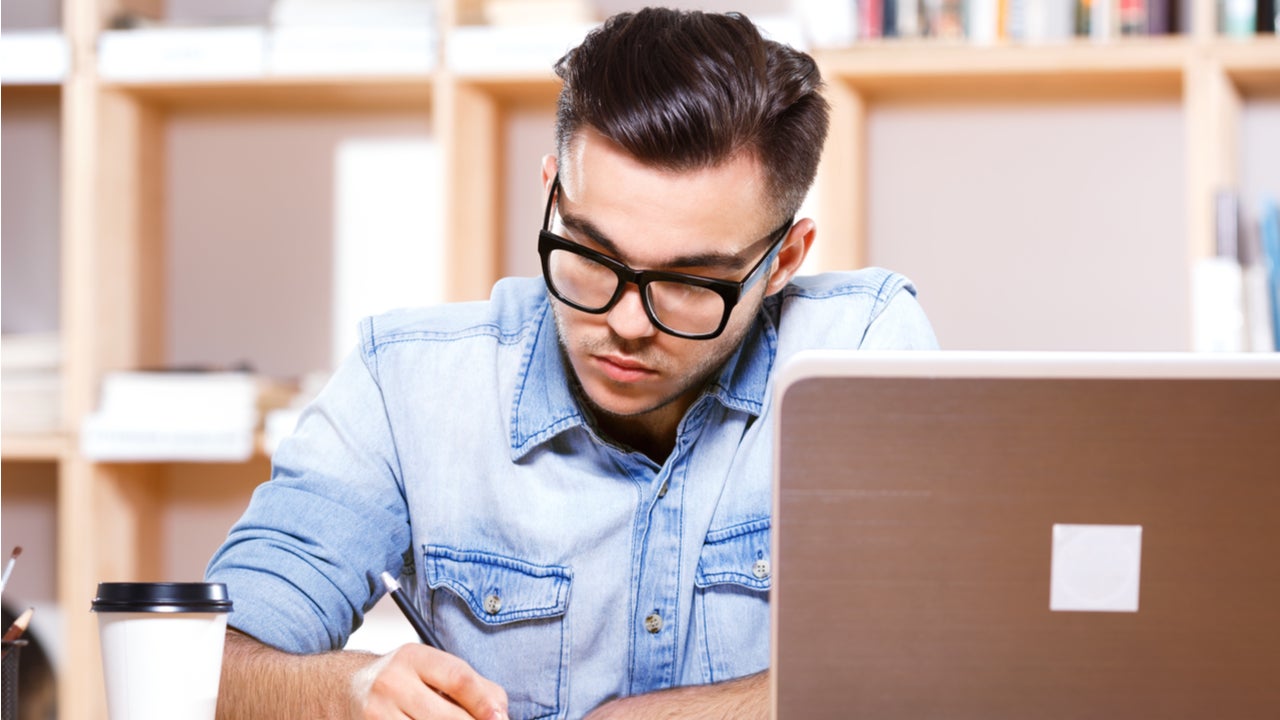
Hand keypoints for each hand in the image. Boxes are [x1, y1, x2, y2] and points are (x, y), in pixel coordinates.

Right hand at [348, 644, 508, 719]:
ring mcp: (379, 713)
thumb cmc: (403, 680)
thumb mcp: (432, 669)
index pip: (458, 678)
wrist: (348, 690)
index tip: (501, 717)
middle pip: (448, 717)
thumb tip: (501, 713)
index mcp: (414, 657)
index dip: (484, 702)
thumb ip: (472, 685)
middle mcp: (392, 683)